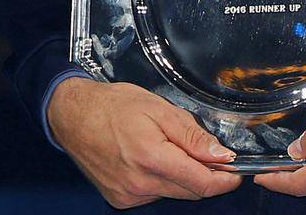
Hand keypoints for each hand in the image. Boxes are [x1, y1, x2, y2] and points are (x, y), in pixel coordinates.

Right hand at [48, 77, 241, 207]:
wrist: (72, 115)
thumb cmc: (112, 106)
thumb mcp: (158, 108)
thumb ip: (191, 135)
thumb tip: (220, 155)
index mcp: (152, 158)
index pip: (203, 183)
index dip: (225, 179)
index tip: (234, 171)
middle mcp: (139, 184)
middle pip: (190, 191)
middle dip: (203, 174)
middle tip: (200, 151)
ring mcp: (128, 195)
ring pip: (172, 193)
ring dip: (179, 176)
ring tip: (162, 147)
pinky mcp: (120, 199)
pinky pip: (153, 194)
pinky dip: (159, 180)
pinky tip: (147, 159)